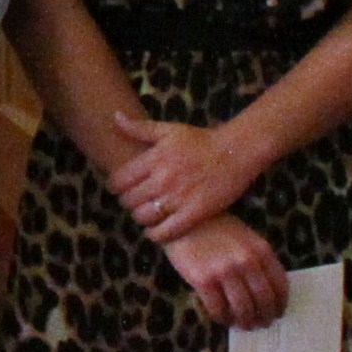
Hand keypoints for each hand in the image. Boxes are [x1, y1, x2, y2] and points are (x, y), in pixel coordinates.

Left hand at [99, 108, 256, 246]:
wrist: (236, 152)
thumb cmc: (201, 140)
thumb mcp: (170, 130)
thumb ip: (140, 128)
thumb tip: (116, 117)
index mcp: (154, 159)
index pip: (118, 181)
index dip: (115, 187)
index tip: (120, 189)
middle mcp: (162, 179)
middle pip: (128, 201)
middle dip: (128, 202)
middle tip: (134, 202)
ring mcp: (178, 198)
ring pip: (143, 217)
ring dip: (140, 218)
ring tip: (146, 214)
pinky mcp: (194, 213)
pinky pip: (165, 231)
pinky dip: (156, 234)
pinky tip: (156, 231)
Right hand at [160, 211, 289, 331]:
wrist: (184, 220)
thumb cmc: (216, 229)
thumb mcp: (246, 238)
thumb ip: (258, 261)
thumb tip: (267, 294)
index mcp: (261, 250)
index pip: (280, 285)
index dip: (280, 304)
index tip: (278, 313)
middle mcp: (246, 262)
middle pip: (263, 301)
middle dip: (264, 317)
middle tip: (260, 324)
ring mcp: (225, 271)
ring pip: (243, 309)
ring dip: (245, 322)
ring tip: (243, 324)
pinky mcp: (204, 280)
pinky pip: (218, 309)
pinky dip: (223, 318)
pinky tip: (223, 318)